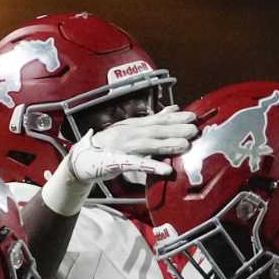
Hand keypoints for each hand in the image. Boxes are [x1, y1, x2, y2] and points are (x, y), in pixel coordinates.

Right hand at [66, 108, 198, 186]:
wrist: (83, 158)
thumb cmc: (109, 146)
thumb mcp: (131, 130)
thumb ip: (152, 121)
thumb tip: (173, 109)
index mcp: (134, 126)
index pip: (158, 119)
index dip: (176, 117)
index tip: (193, 115)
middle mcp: (130, 132)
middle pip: (156, 129)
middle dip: (176, 128)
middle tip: (195, 128)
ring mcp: (124, 146)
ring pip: (148, 143)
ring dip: (167, 143)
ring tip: (185, 145)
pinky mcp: (118, 161)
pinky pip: (137, 164)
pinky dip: (152, 165)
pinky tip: (166, 169)